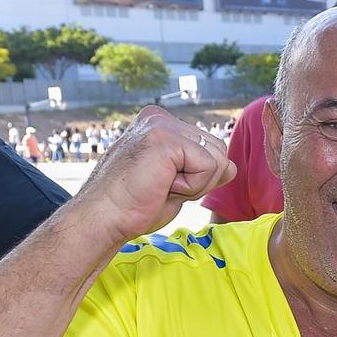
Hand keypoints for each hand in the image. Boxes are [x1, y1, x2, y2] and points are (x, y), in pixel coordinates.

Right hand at [76, 106, 234, 245]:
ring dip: (196, 184)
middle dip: (201, 180)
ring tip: (161, 186)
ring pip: (218, 158)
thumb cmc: (134, 206)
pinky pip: (209, 167)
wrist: (104, 218)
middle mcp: (161, 118)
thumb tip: (232, 166)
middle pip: (219, 150)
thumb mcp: (178, 183)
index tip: (162, 185)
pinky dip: (192, 187)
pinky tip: (161, 186)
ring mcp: (163, 125)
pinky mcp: (166, 138)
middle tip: (162, 188)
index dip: (198, 178)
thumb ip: (203, 170)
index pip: (210, 148)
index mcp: (160, 124)